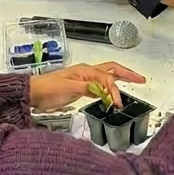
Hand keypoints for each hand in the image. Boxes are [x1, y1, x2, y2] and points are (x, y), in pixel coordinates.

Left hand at [29, 62, 145, 110]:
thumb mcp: (67, 87)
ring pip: (107, 76)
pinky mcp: (81, 88)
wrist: (32, 93)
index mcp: (85, 71)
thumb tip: (103, 90)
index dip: (114, 91)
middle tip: (141, 79)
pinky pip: (100, 86)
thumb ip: (86, 88)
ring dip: (120, 79)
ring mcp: (84, 80)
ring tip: (133, 82)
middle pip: (112, 70)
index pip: (107, 79)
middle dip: (127, 74)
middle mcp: (86, 73)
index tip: (118, 104)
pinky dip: (109, 89)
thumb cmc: (46, 89)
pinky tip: (112, 95)